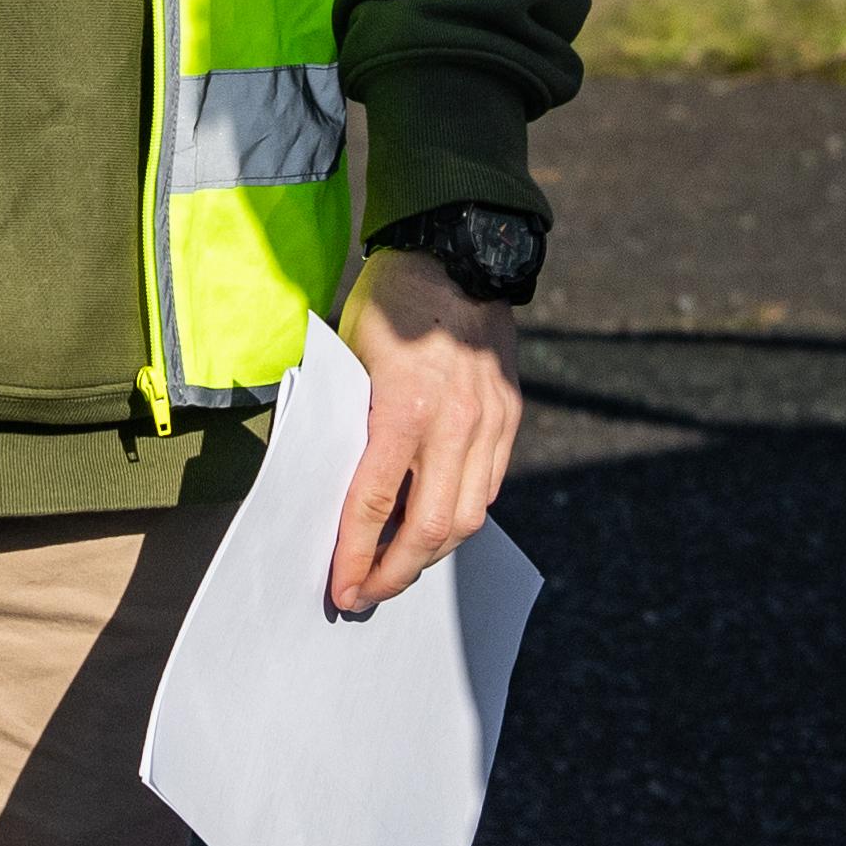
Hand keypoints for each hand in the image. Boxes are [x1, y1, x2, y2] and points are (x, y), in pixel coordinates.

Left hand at [326, 251, 520, 614]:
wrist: (461, 250)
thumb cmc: (392, 298)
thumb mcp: (351, 354)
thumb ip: (351, 418)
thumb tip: (336, 480)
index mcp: (405, 406)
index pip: (374, 502)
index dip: (356, 553)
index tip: (341, 587)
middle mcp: (456, 422)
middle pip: (432, 527)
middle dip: (397, 572)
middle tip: (366, 595)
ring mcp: (490, 422)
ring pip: (469, 516)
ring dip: (432, 552)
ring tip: (398, 567)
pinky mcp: (509, 416)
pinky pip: (487, 486)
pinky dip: (459, 515)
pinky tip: (432, 524)